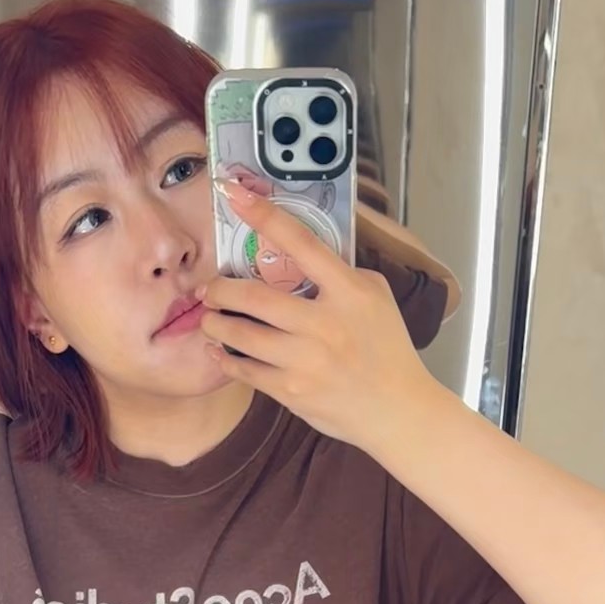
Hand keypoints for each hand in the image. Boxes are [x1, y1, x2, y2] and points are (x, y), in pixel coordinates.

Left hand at [199, 178, 429, 451]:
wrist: (397, 409)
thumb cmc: (387, 348)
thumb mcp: (375, 297)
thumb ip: (341, 273)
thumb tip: (300, 251)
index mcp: (348, 292)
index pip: (300, 243)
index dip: (263, 215)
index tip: (232, 194)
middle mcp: (324, 324)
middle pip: (254, 295)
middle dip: (219, 289)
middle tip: (207, 288)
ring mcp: (306, 360)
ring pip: (241, 335)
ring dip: (215, 324)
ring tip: (208, 318)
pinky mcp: (292, 392)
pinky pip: (245, 371)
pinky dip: (225, 359)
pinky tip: (219, 352)